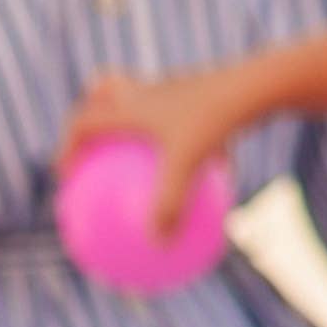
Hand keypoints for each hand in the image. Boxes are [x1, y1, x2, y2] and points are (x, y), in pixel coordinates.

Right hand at [58, 66, 252, 234]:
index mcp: (131, 106)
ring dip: (146, 121)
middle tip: (97, 144)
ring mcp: (179, 87)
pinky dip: (195, 137)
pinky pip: (192, 115)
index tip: (68, 174)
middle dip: (94, 109)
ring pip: (151, 98)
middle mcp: (150, 91)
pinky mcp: (209, 90)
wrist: (259, 82)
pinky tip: (218, 170)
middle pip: (106, 89)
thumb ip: (169, 203)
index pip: (84, 122)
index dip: (69, 147)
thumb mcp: (189, 163)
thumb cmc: (216, 119)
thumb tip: (157, 244)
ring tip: (155, 159)